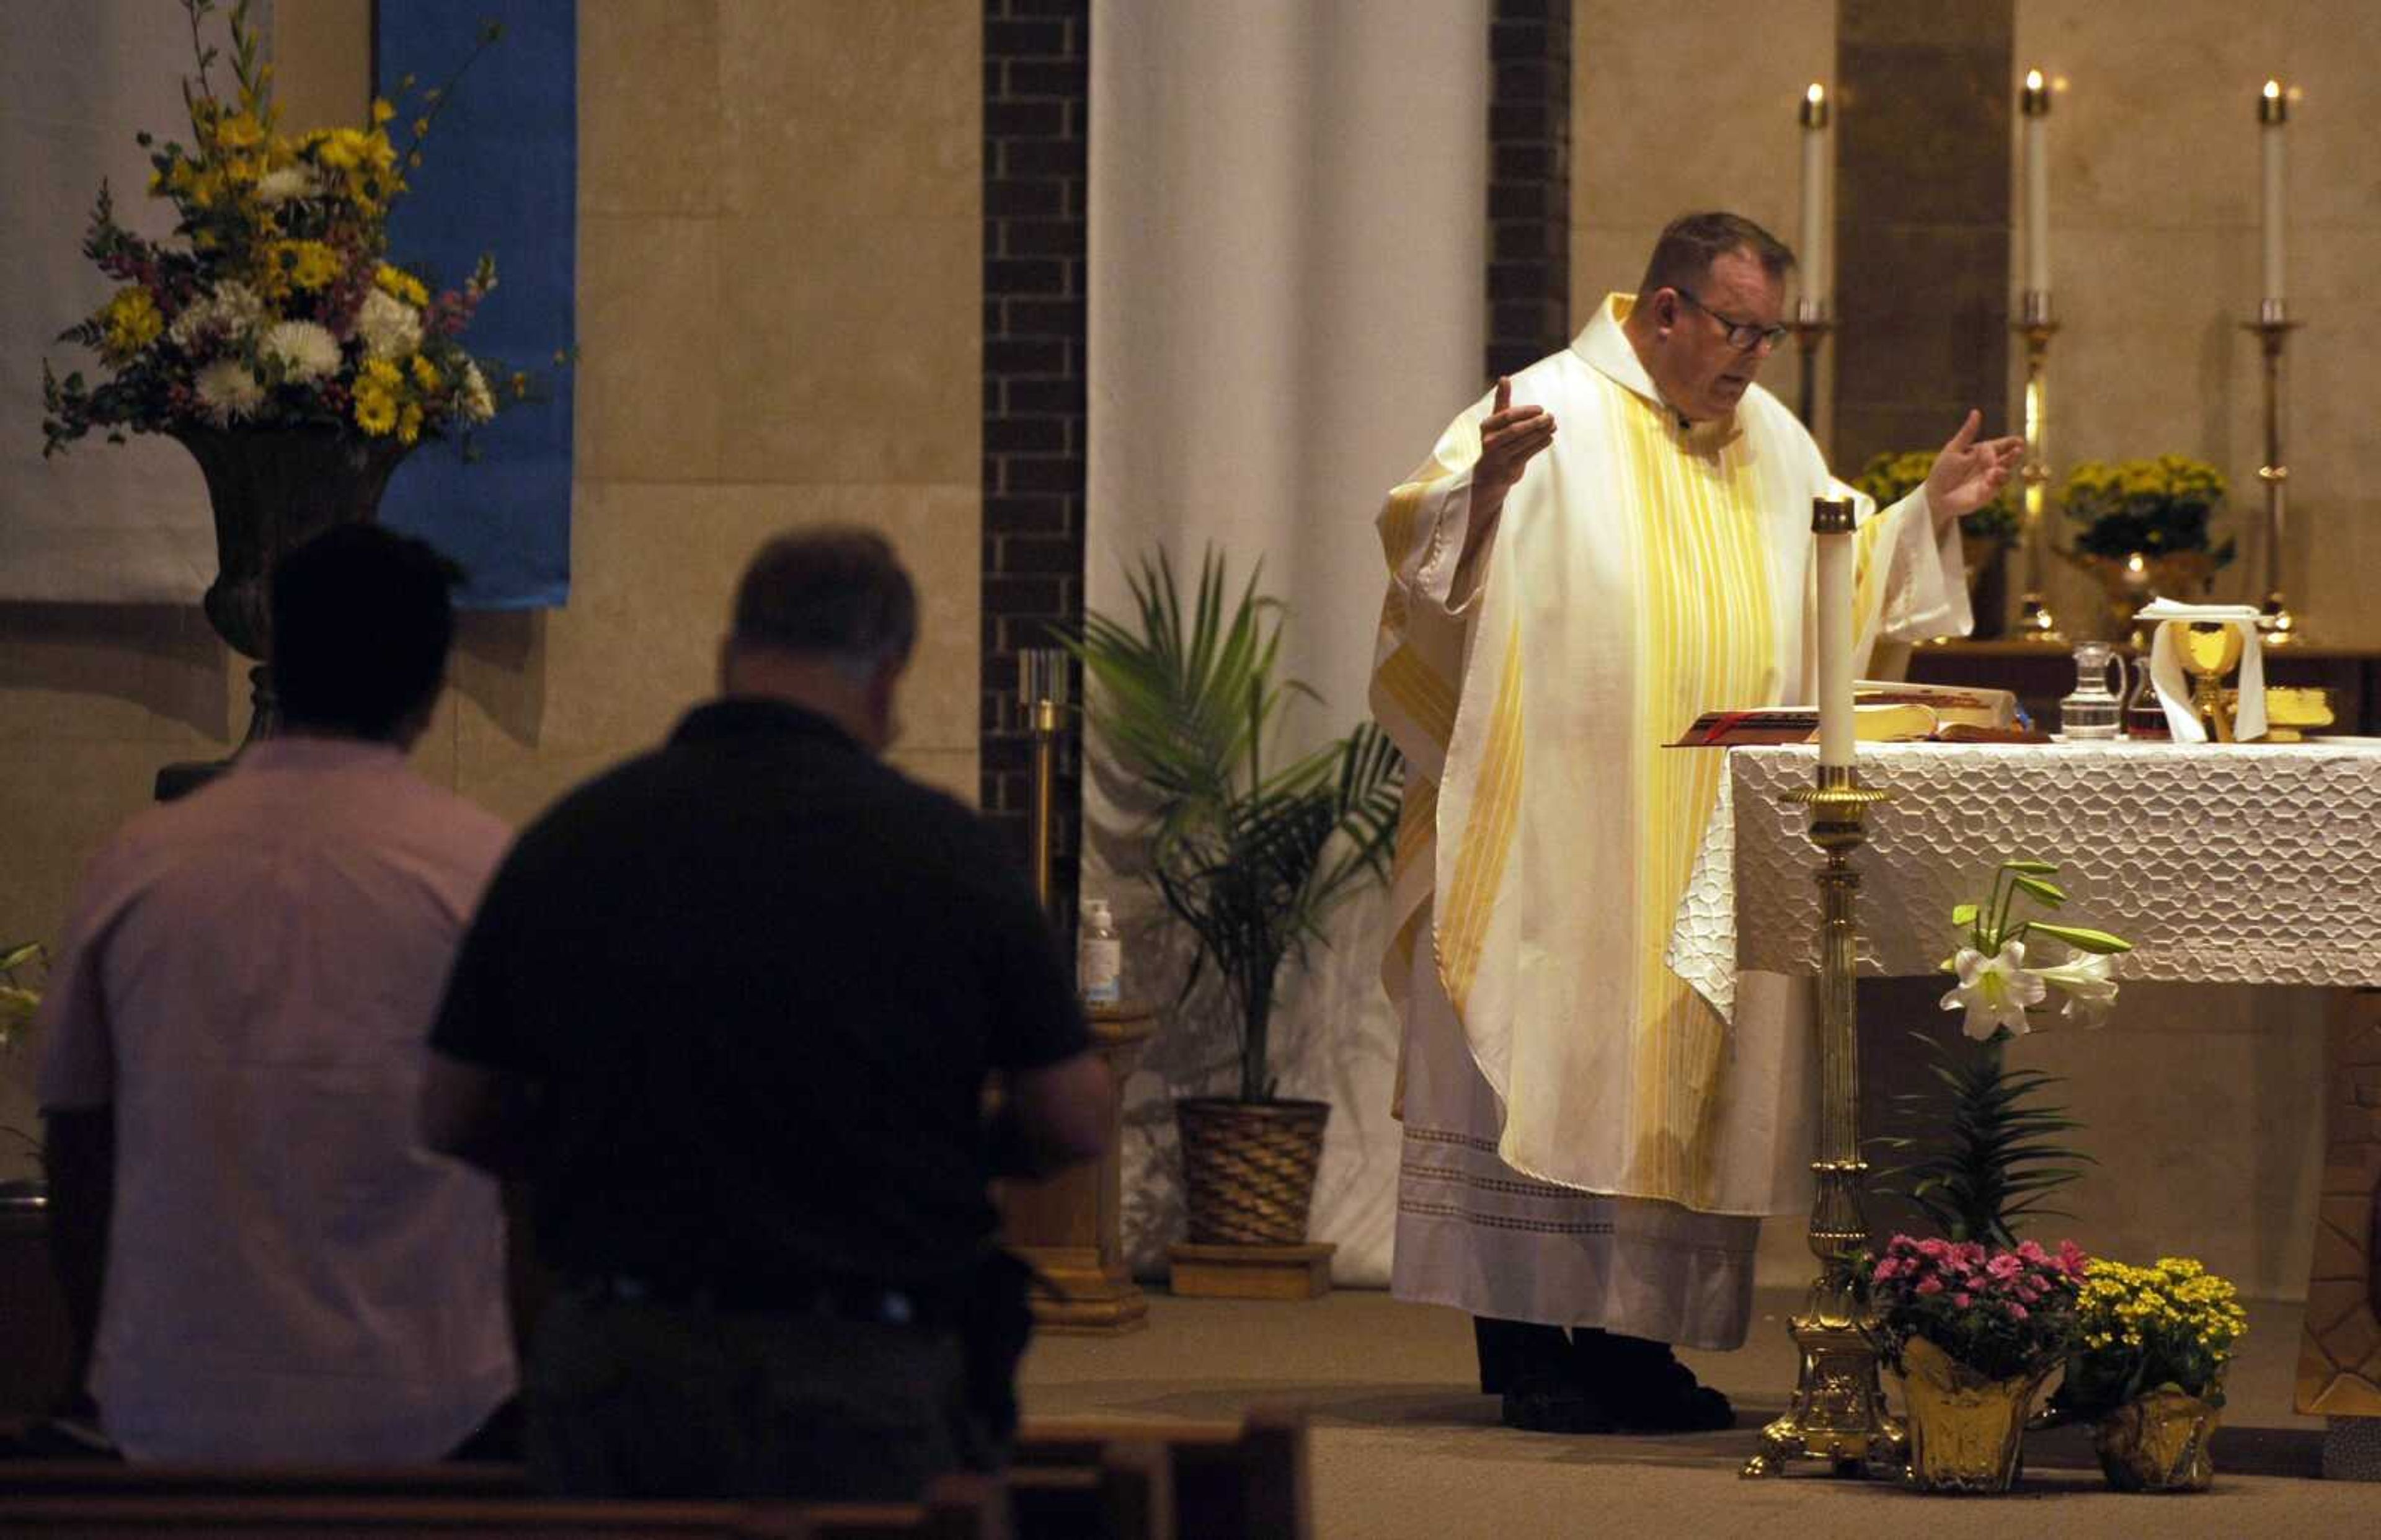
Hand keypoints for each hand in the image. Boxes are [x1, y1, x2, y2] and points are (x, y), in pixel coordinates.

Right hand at [1476, 376, 1555, 510]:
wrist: (1488, 475)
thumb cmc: (1495, 442)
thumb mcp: (1495, 422)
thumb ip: (1501, 400)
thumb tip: (1504, 377)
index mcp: (1486, 427)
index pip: (1507, 416)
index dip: (1525, 411)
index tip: (1541, 409)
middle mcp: (1489, 442)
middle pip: (1515, 430)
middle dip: (1535, 423)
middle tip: (1551, 416)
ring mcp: (1498, 456)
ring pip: (1522, 442)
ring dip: (1540, 433)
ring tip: (1553, 425)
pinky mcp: (1508, 468)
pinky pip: (1527, 454)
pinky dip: (1540, 445)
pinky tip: (1549, 438)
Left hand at [1923, 408, 2024, 525]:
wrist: (1935, 495)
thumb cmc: (1942, 471)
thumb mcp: (1954, 449)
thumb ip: (1967, 432)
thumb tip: (1976, 412)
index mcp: (1982, 453)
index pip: (2000, 445)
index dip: (2010, 442)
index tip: (2018, 440)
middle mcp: (1989, 465)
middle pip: (2008, 458)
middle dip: (2014, 454)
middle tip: (2018, 449)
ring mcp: (1990, 479)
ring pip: (2006, 472)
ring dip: (2005, 467)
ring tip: (1998, 467)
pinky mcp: (1989, 493)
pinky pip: (1998, 486)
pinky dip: (1996, 481)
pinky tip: (1991, 477)